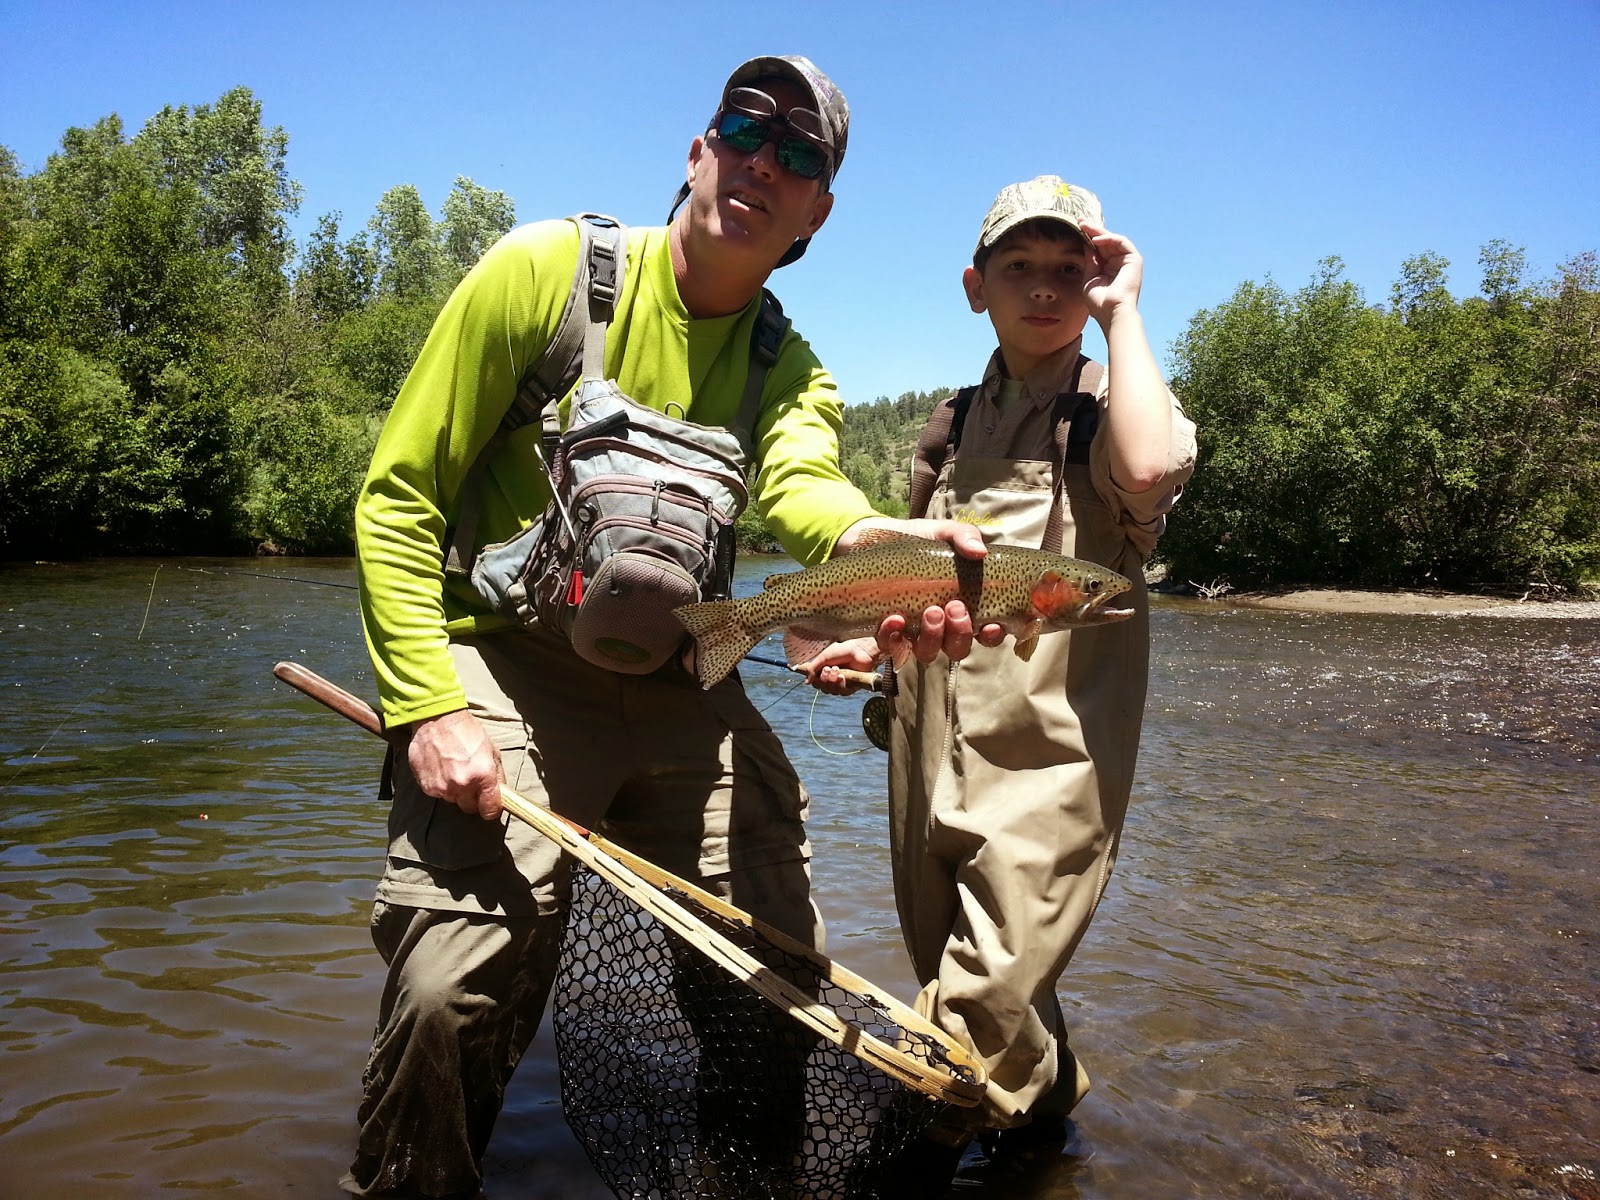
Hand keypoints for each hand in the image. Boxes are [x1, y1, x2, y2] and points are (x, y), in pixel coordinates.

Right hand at [406, 709, 504, 819]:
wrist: (437, 718)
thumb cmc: (467, 731)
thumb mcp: (491, 750)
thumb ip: (496, 775)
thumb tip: (500, 793)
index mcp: (482, 776)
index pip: (490, 810)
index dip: (491, 808)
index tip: (489, 804)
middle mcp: (462, 785)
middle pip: (469, 808)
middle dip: (472, 798)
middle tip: (470, 780)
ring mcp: (442, 787)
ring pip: (452, 800)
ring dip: (455, 790)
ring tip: (453, 769)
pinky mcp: (426, 786)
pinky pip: (438, 793)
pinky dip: (441, 784)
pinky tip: (441, 767)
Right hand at [797, 638, 881, 694]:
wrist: (860, 650)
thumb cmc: (843, 650)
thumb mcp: (823, 657)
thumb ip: (812, 669)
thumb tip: (806, 682)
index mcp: (825, 671)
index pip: (816, 683)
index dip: (815, 680)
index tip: (817, 672)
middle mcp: (833, 678)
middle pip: (823, 688)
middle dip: (824, 679)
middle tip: (828, 669)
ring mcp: (842, 683)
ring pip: (831, 691)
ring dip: (832, 681)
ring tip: (837, 669)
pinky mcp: (852, 687)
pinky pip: (842, 693)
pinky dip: (840, 685)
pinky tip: (842, 676)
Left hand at [834, 517, 1006, 661]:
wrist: (875, 538)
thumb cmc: (918, 539)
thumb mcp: (943, 532)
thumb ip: (963, 536)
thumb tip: (980, 551)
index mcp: (964, 606)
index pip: (987, 633)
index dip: (992, 636)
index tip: (991, 625)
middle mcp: (942, 626)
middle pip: (959, 648)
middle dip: (960, 633)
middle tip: (954, 607)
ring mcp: (914, 631)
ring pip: (929, 652)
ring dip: (933, 638)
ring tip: (930, 611)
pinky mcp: (887, 631)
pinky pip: (891, 645)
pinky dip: (894, 636)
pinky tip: (895, 618)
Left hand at [1078, 222, 1143, 324]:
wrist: (1112, 312)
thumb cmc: (1099, 302)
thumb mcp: (1089, 278)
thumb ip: (1089, 261)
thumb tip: (1086, 244)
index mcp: (1108, 269)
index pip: (1098, 249)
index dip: (1088, 238)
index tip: (1076, 228)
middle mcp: (1118, 263)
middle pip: (1105, 241)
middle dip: (1092, 230)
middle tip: (1080, 221)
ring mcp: (1127, 261)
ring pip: (1113, 239)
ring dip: (1099, 231)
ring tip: (1085, 226)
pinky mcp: (1134, 259)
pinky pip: (1122, 242)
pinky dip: (1109, 238)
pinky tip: (1096, 239)